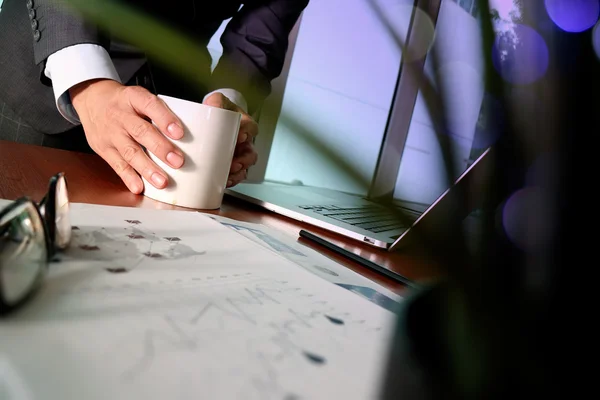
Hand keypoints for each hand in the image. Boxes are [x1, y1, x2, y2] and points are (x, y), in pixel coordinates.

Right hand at [70, 79, 184, 193]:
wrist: (91, 99)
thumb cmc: (126, 102)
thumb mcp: (141, 96)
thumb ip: (163, 110)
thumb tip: (201, 117)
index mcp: (133, 98)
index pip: (150, 105)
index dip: (165, 119)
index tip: (180, 133)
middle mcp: (121, 115)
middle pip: (141, 131)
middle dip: (161, 148)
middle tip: (178, 162)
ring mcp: (111, 133)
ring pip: (129, 151)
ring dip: (147, 168)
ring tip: (163, 182)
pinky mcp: (103, 149)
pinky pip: (116, 165)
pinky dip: (128, 177)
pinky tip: (139, 187)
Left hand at [203, 92, 257, 186]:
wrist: (207, 121)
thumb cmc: (215, 112)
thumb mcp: (216, 102)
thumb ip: (216, 101)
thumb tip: (213, 105)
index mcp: (243, 124)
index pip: (251, 128)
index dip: (248, 133)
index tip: (240, 137)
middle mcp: (244, 140)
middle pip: (251, 152)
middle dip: (244, 160)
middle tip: (234, 163)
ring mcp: (238, 154)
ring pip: (244, 166)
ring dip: (239, 172)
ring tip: (229, 175)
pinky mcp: (231, 165)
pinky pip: (236, 176)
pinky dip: (231, 180)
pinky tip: (223, 183)